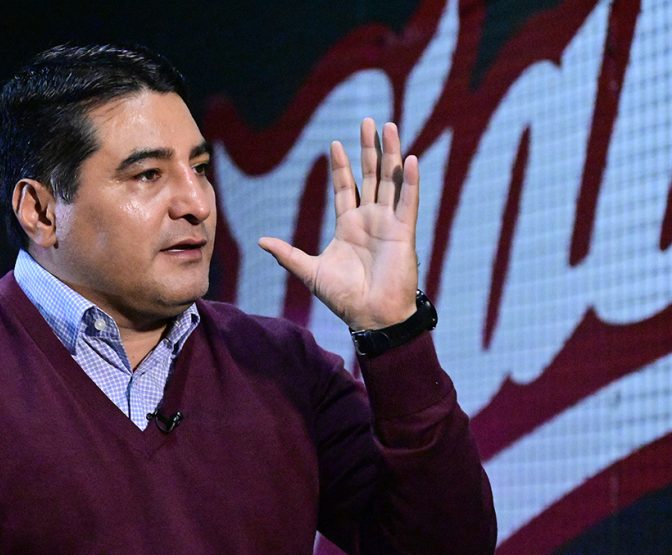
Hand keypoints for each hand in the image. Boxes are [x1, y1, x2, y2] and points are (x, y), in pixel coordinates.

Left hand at [259, 118, 418, 329]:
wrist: (370, 316)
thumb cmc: (343, 297)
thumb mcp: (309, 271)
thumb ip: (287, 254)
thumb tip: (261, 241)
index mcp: (349, 226)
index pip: (345, 188)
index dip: (341, 166)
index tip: (335, 144)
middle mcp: (370, 219)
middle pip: (370, 175)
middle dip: (368, 148)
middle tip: (367, 120)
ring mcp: (389, 223)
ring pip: (391, 180)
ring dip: (391, 153)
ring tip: (389, 127)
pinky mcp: (405, 232)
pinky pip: (409, 201)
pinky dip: (411, 181)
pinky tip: (411, 159)